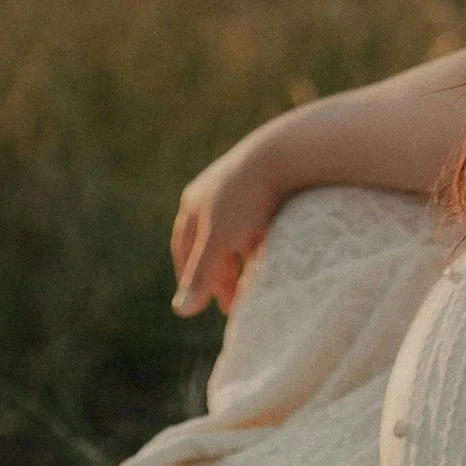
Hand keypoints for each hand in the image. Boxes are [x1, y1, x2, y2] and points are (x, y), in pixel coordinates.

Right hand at [170, 130, 288, 317]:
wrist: (285, 155)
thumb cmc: (246, 198)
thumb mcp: (220, 241)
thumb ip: (202, 275)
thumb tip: (181, 310)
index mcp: (192, 203)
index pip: (184, 248)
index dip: (191, 277)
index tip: (200, 302)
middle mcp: (210, 194)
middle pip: (209, 244)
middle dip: (218, 275)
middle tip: (231, 303)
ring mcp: (237, 189)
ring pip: (233, 235)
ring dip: (239, 263)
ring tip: (252, 288)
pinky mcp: (264, 188)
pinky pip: (255, 224)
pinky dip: (257, 246)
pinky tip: (269, 259)